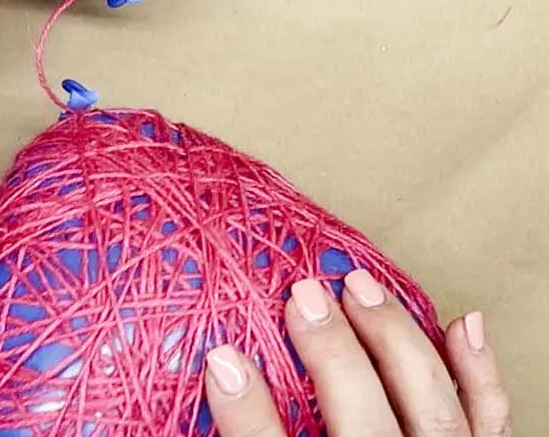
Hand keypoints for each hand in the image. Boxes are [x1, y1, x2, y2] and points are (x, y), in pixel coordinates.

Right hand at [204, 270, 510, 435]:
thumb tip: (220, 381)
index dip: (249, 415)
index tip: (222, 357)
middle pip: (365, 427)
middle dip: (336, 355)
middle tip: (301, 296)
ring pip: (435, 413)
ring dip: (398, 340)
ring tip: (360, 288)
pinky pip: (492, 426)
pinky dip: (480, 373)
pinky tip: (461, 324)